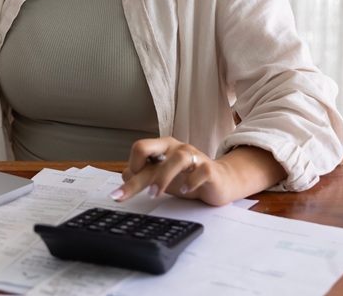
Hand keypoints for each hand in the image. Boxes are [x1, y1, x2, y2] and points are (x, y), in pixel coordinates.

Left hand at [110, 138, 287, 205]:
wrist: (220, 182)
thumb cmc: (187, 178)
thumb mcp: (161, 177)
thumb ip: (144, 175)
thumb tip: (125, 175)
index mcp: (162, 147)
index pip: (139, 148)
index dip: (132, 165)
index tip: (129, 183)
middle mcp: (175, 148)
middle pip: (148, 150)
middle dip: (135, 174)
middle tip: (122, 195)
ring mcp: (193, 156)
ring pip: (176, 158)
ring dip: (162, 177)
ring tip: (154, 194)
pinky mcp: (210, 169)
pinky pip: (201, 171)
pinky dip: (191, 181)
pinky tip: (185, 190)